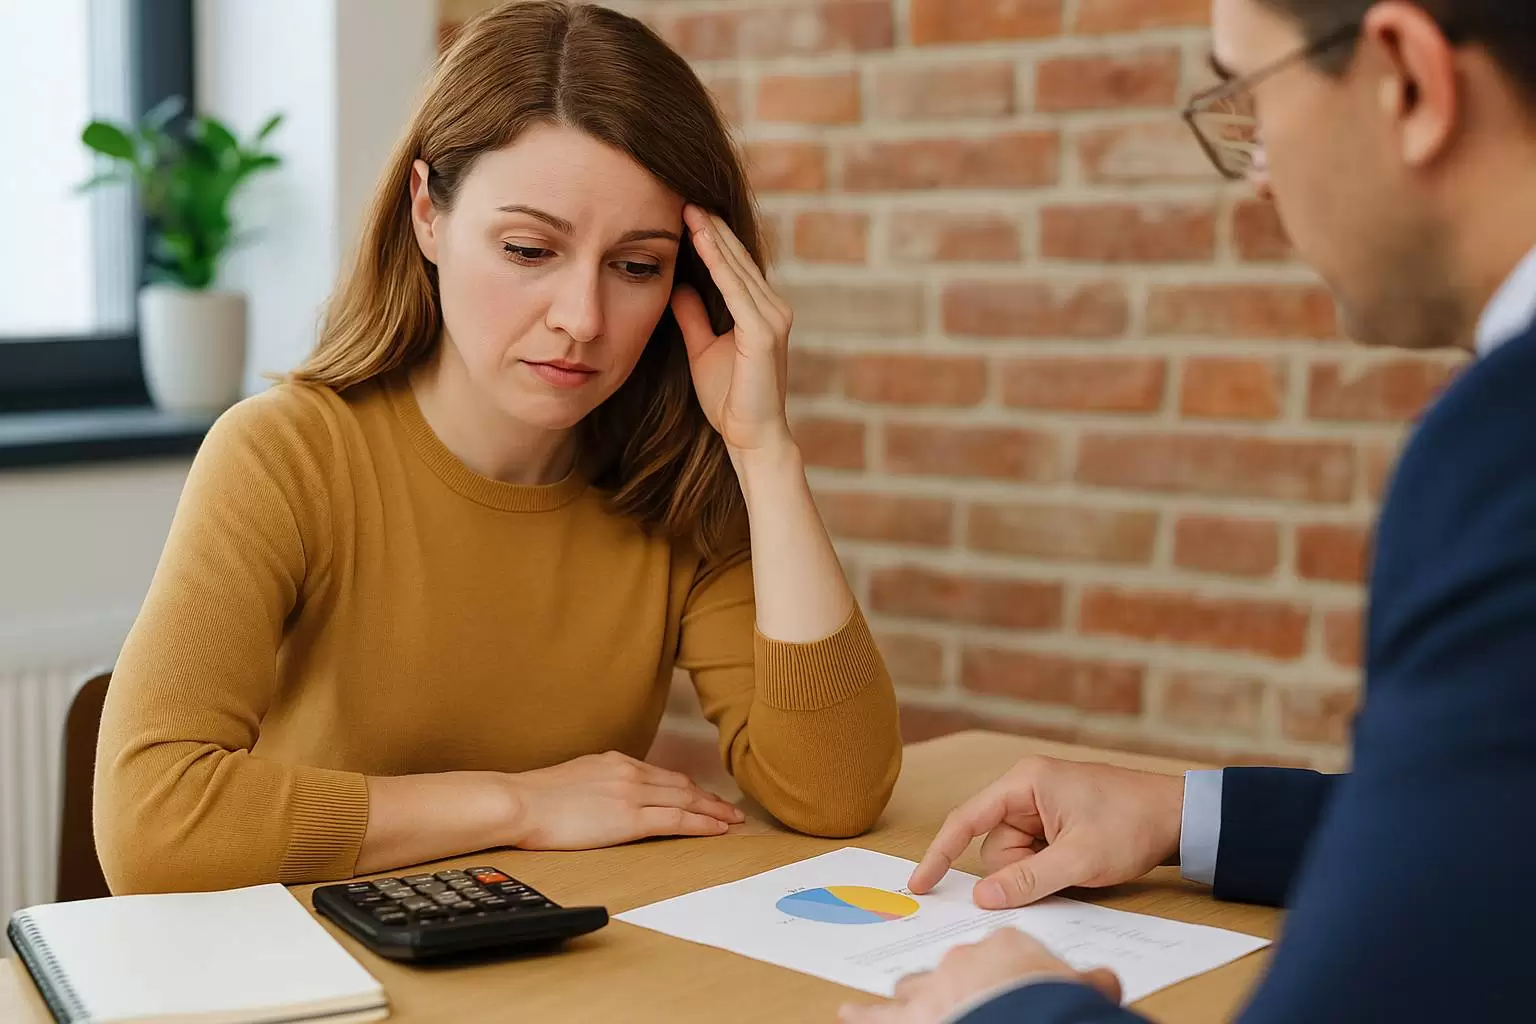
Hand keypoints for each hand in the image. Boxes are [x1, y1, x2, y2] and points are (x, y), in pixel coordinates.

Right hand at [503, 751, 744, 849]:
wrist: (519, 802)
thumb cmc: (534, 798)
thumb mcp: (573, 778)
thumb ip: (597, 783)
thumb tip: (603, 797)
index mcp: (614, 761)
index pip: (661, 774)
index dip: (687, 787)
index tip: (703, 795)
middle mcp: (629, 771)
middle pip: (681, 785)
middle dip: (709, 798)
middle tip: (730, 809)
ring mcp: (631, 793)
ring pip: (685, 800)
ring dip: (713, 811)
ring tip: (732, 821)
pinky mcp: (629, 818)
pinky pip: (676, 820)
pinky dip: (701, 824)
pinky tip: (716, 829)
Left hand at [671, 204, 793, 455]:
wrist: (750, 436)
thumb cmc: (730, 400)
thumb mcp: (704, 349)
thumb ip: (695, 317)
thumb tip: (678, 286)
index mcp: (761, 312)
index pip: (733, 265)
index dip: (711, 237)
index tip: (684, 210)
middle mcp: (773, 309)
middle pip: (737, 259)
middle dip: (711, 227)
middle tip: (684, 194)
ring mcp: (773, 319)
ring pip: (737, 267)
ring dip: (713, 236)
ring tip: (689, 208)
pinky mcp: (764, 332)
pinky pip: (736, 289)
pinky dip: (718, 263)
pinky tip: (700, 240)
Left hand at [838, 929, 1120, 1023]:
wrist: (1027, 1021)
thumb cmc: (1054, 1006)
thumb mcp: (1082, 990)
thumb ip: (1089, 982)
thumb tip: (1105, 982)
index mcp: (1005, 946)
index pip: (1002, 955)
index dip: (1008, 977)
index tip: (1014, 991)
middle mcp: (963, 959)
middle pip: (955, 969)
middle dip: (960, 987)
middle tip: (971, 1007)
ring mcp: (934, 986)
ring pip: (915, 987)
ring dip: (914, 1001)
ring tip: (915, 1012)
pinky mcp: (910, 1018)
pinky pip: (876, 1016)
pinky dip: (861, 1017)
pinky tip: (847, 1015)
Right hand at [909, 756, 1182, 908]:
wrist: (1181, 817)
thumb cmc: (1132, 823)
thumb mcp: (1079, 860)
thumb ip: (1027, 879)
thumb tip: (982, 897)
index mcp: (1025, 782)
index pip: (966, 820)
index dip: (940, 853)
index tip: (921, 883)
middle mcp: (1026, 789)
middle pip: (994, 847)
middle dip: (1019, 871)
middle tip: (1064, 871)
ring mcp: (1040, 806)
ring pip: (1014, 857)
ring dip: (1038, 872)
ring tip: (1079, 864)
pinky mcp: (1054, 821)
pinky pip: (1033, 855)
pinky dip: (1049, 869)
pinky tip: (1079, 863)